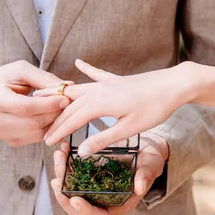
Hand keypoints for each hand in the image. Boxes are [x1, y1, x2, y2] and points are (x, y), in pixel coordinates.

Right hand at [0, 60, 70, 146]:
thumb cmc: (3, 78)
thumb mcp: (21, 70)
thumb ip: (43, 78)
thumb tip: (68, 87)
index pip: (26, 107)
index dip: (48, 104)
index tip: (65, 98)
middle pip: (33, 123)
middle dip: (54, 114)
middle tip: (67, 103)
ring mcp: (2, 133)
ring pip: (37, 133)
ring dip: (54, 122)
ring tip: (59, 108)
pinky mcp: (11, 140)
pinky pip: (36, 138)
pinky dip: (48, 128)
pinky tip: (50, 116)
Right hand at [36, 59, 192, 155]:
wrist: (173, 85)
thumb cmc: (153, 108)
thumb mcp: (128, 129)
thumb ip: (103, 140)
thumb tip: (82, 152)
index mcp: (99, 103)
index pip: (71, 119)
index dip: (58, 130)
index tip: (45, 141)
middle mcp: (98, 90)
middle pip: (70, 104)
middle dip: (55, 116)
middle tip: (42, 127)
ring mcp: (107, 83)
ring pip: (78, 89)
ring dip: (63, 96)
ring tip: (47, 97)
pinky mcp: (117, 80)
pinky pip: (97, 74)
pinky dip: (86, 69)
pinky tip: (78, 63)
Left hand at [50, 133, 168, 214]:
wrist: (143, 149)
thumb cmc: (150, 162)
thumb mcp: (151, 167)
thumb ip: (145, 177)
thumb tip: (139, 188)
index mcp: (119, 205)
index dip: (86, 212)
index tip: (75, 200)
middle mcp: (102, 200)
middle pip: (78, 209)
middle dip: (64, 196)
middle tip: (57, 181)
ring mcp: (92, 188)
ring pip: (70, 190)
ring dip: (61, 175)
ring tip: (59, 155)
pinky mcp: (86, 174)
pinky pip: (71, 173)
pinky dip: (64, 163)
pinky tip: (63, 148)